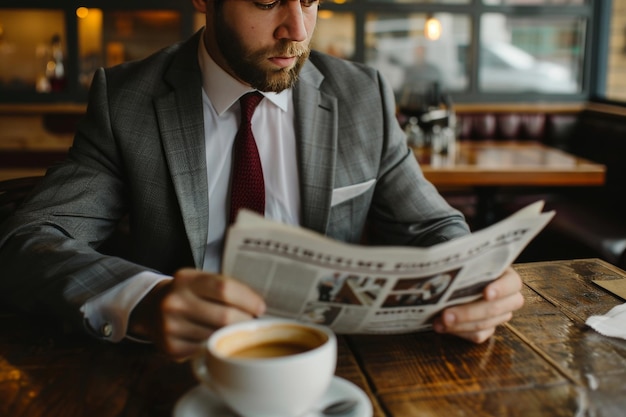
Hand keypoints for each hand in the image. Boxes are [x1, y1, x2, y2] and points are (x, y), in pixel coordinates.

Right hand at [129, 268, 265, 360]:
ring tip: (235, 330)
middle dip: (245, 321)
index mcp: (186, 279)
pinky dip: (216, 346)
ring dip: (232, 335)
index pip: (224, 288)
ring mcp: (170, 326)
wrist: (152, 308)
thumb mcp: (201, 280)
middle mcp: (175, 302)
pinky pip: (206, 350)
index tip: (261, 307)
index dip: (248, 299)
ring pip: (216, 336)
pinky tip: (216, 340)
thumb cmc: (188, 294)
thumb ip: (226, 289)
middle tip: (253, 323)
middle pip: (224, 316)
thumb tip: (259, 308)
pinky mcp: (170, 347)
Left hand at [432, 266, 523, 342]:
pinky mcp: (489, 328)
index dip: (500, 289)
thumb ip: (466, 266)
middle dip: (468, 313)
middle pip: (494, 309)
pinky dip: (460, 333)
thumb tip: (450, 268)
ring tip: (439, 322)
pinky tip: (443, 328)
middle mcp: (510, 299)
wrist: (460, 278)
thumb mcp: (469, 261)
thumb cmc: (466, 267)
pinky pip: (478, 336)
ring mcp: (501, 315)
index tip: (486, 293)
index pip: (512, 284)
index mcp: (508, 278)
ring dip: (459, 325)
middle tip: (446, 314)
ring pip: (484, 325)